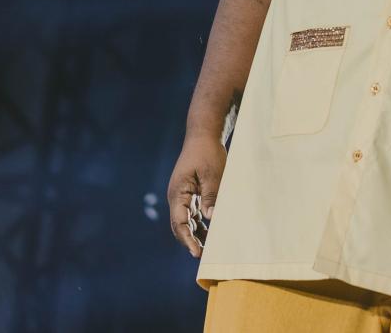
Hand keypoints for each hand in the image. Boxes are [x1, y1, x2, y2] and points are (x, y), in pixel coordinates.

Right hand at [167, 133, 226, 257]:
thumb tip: (210, 219)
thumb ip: (211, 196)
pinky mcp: (191, 192)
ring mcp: (183, 195)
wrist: (203, 135)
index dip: (188, 239)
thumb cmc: (208, 152)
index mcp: (178, 193)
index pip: (180, 222)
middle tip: (202, 256)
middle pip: (180, 225)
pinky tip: (209, 232)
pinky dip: (199, 223)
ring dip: (195, 234)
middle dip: (190, 240)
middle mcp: (177, 196)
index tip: (196, 252)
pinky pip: (193, 212)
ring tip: (207, 249)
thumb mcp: (213, 174)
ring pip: (186, 220)